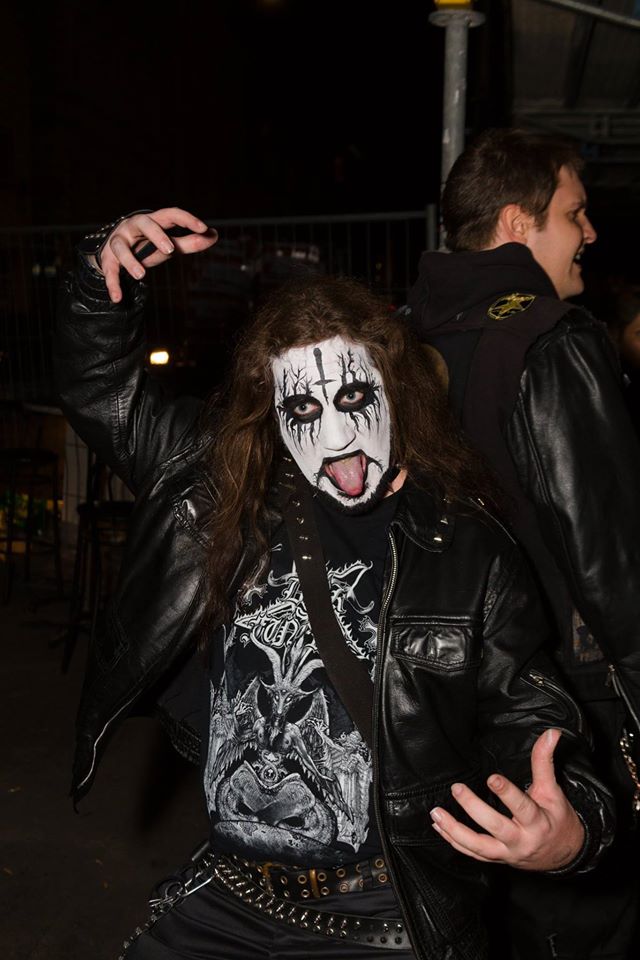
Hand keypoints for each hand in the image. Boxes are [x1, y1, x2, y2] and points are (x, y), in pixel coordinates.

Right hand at [95, 208, 217, 302]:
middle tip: (170, 251)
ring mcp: (119, 241)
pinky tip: (118, 298)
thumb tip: (214, 235)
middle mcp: (134, 226)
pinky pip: (110, 271)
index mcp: (153, 221)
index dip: (186, 219)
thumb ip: (190, 242)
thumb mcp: (168, 245)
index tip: (203, 227)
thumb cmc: (147, 246)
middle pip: (144, 223)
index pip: (170, 214)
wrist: (114, 253)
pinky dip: (113, 284)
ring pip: (121, 247)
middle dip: (156, 235)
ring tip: (141, 275)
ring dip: (130, 261)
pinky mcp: (108, 259)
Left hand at [429, 729, 584, 870]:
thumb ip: (545, 761)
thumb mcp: (553, 790)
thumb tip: (551, 732)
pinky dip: (454, 841)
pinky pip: (472, 853)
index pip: (522, 807)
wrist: (563, 855)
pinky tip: (439, 827)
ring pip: (478, 846)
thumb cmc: (557, 819)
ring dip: (455, 830)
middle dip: (473, 808)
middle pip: (495, 826)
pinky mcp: (497, 858)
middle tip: (456, 788)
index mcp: (537, 822)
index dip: (507, 793)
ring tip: (436, 814)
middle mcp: (521, 841)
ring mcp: (507, 853)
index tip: (492, 777)